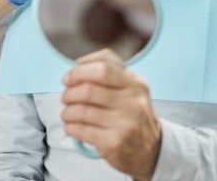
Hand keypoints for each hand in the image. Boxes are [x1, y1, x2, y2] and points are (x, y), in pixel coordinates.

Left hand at [61, 49, 161, 180]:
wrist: (150, 150)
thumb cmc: (133, 114)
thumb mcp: (131, 87)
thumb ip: (109, 70)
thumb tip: (78, 64)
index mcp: (135, 83)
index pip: (103, 68)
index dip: (79, 71)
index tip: (68, 77)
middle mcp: (133, 102)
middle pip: (89, 90)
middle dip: (70, 93)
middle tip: (65, 97)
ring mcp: (125, 124)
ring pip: (82, 111)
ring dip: (67, 111)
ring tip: (67, 113)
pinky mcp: (114, 143)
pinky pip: (81, 130)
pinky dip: (70, 127)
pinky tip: (71, 126)